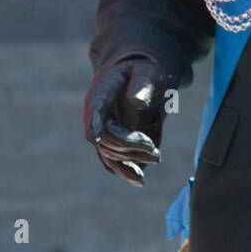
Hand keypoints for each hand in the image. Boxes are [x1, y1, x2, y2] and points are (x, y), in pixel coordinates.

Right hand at [83, 53, 169, 185]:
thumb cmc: (142, 73)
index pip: (94, 110)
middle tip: (154, 148)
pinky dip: (125, 171)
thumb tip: (137, 102)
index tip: (96, 136)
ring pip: (109, 154)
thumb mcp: (146, 72)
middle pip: (105, 137)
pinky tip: (139, 179)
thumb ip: (142, 84)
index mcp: (101, 93)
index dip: (93, 122)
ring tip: (157, 157)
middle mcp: (97, 116)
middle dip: (128, 144)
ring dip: (131, 159)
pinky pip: (114, 162)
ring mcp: (103, 132)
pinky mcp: (113, 143)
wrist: (136, 81)